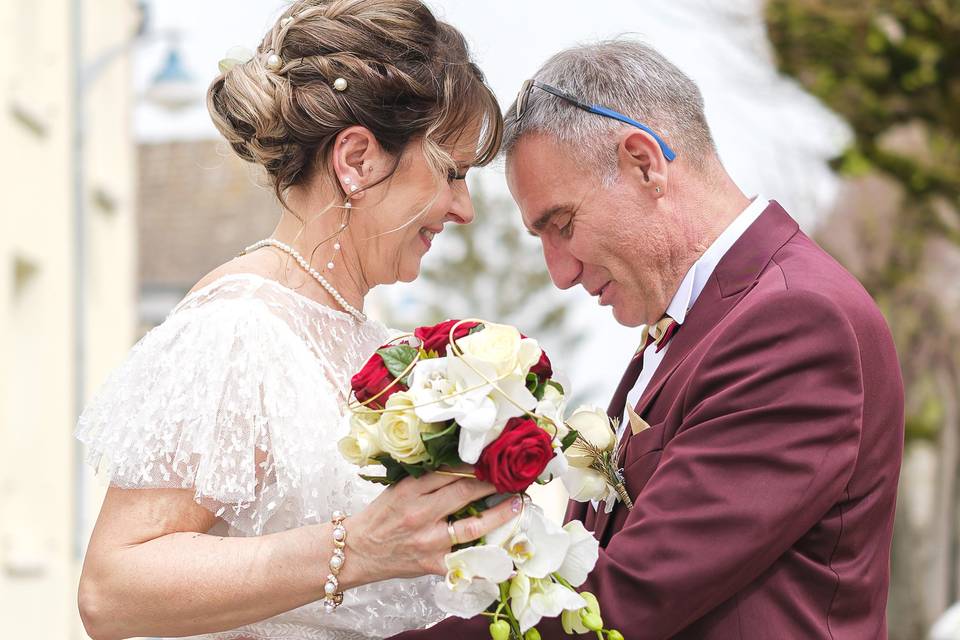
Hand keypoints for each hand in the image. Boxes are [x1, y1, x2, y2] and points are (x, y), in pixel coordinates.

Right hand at [347, 472, 521, 581]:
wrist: (356, 551)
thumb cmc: (379, 517)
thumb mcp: (397, 489)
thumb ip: (425, 479)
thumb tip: (461, 465)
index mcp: (410, 490)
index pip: (450, 470)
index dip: (475, 464)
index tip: (493, 458)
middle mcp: (420, 513)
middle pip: (465, 492)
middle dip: (493, 482)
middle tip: (512, 475)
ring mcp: (428, 540)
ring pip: (472, 526)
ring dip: (500, 514)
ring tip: (517, 503)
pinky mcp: (433, 564)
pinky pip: (465, 563)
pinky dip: (487, 563)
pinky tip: (509, 560)